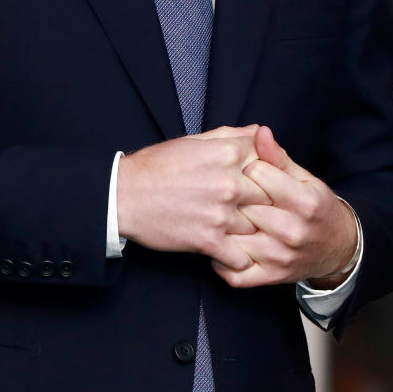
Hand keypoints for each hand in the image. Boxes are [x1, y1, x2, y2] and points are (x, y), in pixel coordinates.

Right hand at [117, 125, 271, 269]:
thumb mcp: (193, 141)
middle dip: (263, 204)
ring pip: (258, 227)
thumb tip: (260, 132)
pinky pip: (242, 257)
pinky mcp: (209, 240)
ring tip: (243, 233)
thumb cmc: (156, 166)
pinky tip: (230, 252)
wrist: (123, 195)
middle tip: (257, 212)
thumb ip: (230, 136)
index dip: (265, 174)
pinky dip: (239, 259)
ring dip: (252, 232)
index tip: (258, 183)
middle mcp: (229, 181)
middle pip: (269, 196)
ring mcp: (221, 213)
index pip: (269, 162)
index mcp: (227, 153)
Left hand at [210, 125, 357, 288]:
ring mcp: (280, 257)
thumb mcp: (303, 177)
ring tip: (216, 214)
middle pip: (243, 204)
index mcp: (304, 201)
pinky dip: (220, 261)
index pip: (256, 173)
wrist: (337, 247)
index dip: (246, 167)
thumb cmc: (314, 206)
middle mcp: (293, 231)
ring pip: (234, 237)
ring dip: (221, 226)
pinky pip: (234, 274)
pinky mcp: (270, 277)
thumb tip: (260, 131)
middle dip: (231, 195)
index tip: (246, 170)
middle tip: (224, 191)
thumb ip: (278, 156)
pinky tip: (217, 245)